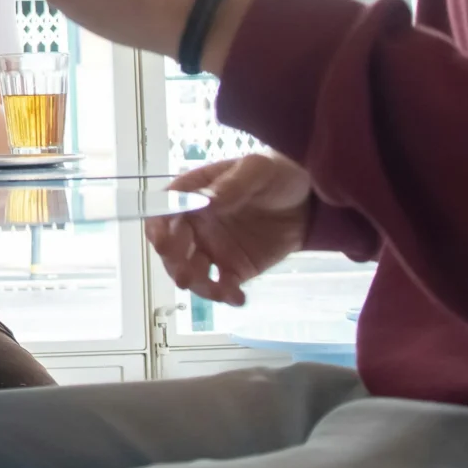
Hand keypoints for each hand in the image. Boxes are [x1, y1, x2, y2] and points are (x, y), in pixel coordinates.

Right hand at [147, 150, 313, 305]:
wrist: (309, 201)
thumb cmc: (276, 175)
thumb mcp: (257, 170)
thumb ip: (232, 185)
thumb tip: (206, 200)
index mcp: (194, 194)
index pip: (165, 210)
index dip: (158, 226)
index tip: (162, 242)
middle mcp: (196, 224)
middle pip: (172, 247)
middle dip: (174, 263)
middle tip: (185, 276)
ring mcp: (213, 249)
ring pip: (191, 271)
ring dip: (198, 284)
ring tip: (221, 291)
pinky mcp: (233, 269)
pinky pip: (220, 286)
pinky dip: (224, 295)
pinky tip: (238, 297)